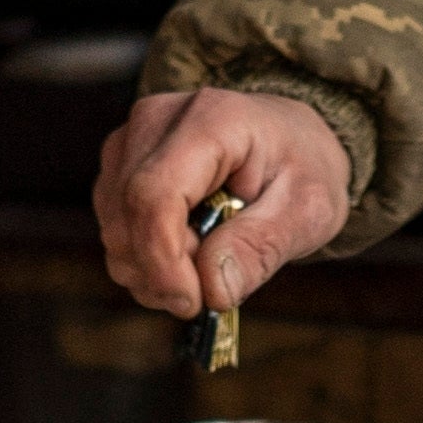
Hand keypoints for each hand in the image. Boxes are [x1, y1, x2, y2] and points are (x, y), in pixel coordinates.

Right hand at [94, 87, 353, 318]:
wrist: (289, 139)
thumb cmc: (303, 167)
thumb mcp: (309, 209)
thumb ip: (261, 247)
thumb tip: (212, 290)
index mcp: (211, 120)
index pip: (156, 195)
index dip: (163, 260)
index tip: (194, 302)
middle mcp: (156, 120)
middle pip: (126, 216)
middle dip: (163, 272)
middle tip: (216, 281)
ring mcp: (130, 141)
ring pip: (114, 230)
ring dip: (153, 270)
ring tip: (208, 260)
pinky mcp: (118, 166)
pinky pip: (113, 230)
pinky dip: (144, 260)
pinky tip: (187, 252)